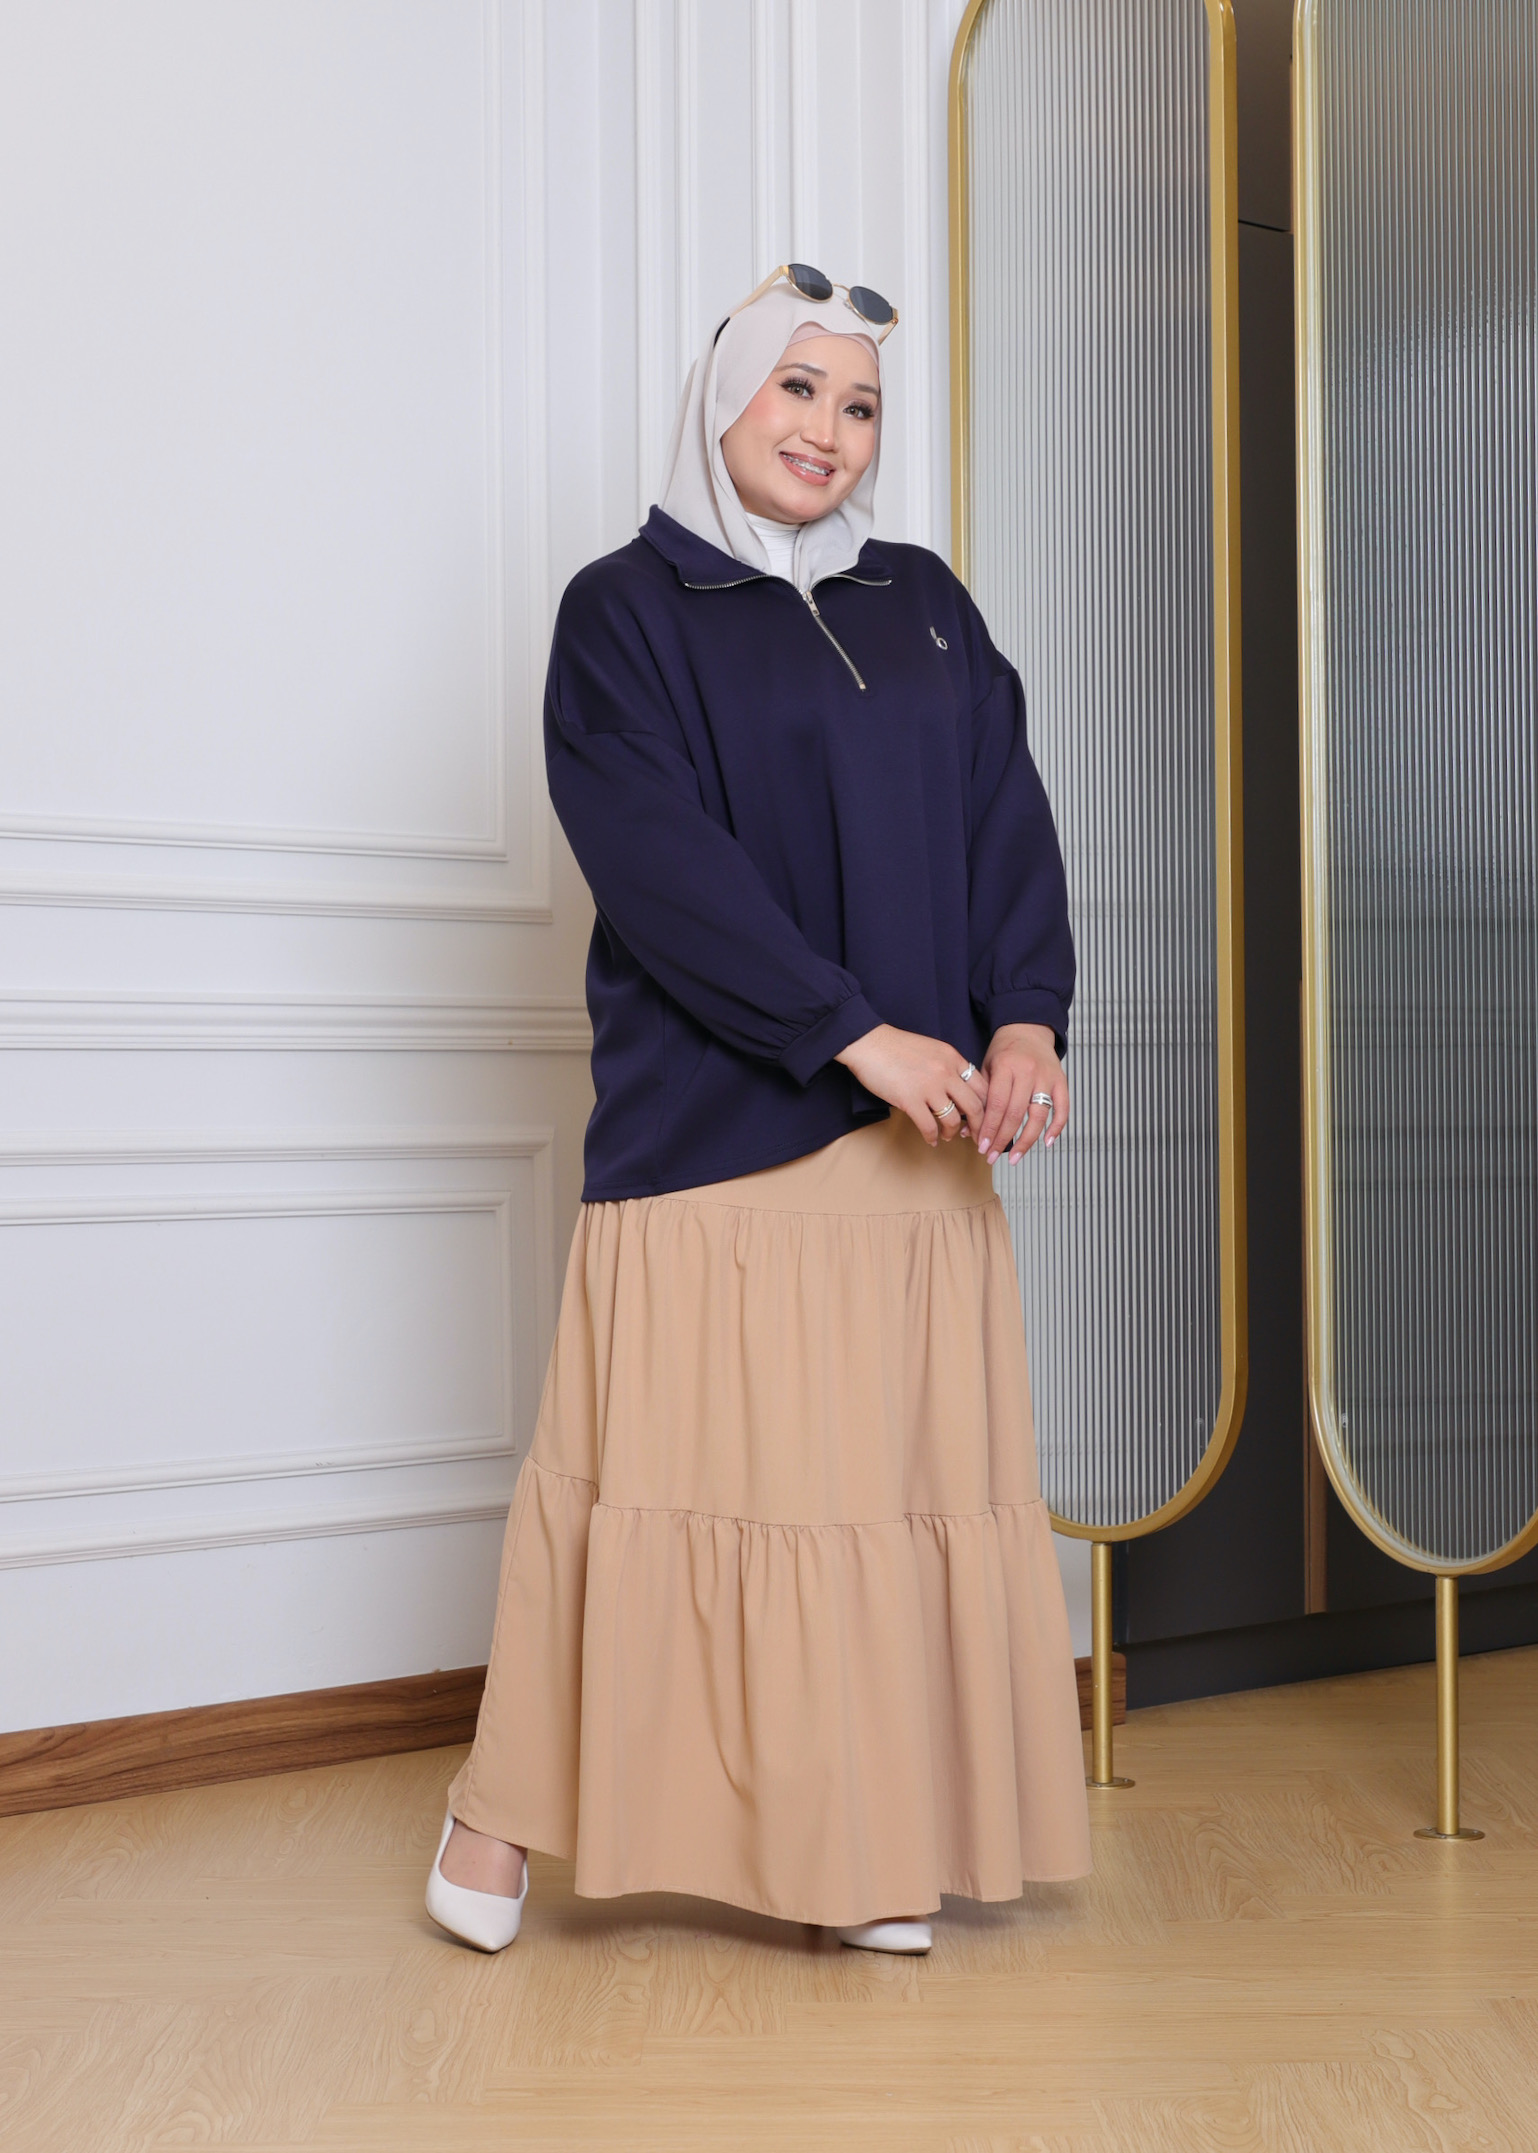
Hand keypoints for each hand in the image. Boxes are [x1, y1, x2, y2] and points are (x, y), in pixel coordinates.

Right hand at [835, 1024, 988, 1146]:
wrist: (869, 1043)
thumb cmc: (895, 1047)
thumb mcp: (932, 1049)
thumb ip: (948, 1067)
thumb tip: (957, 1090)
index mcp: (953, 1058)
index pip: (982, 1086)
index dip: (986, 1106)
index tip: (982, 1117)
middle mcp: (946, 1072)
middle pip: (975, 1106)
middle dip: (978, 1126)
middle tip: (976, 1137)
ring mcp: (929, 1087)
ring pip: (954, 1119)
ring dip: (952, 1132)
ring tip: (947, 1136)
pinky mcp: (910, 1100)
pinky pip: (929, 1126)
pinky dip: (932, 1137)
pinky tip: (931, 1140)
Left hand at [976, 1023, 1068, 1162]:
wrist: (1028, 1029)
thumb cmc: (1004, 1050)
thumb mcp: (986, 1066)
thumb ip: (980, 1097)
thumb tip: (967, 1130)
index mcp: (1005, 1067)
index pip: (997, 1105)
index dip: (989, 1129)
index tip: (982, 1146)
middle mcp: (1028, 1072)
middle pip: (1015, 1114)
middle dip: (1002, 1139)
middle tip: (992, 1156)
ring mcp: (1047, 1078)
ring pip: (1038, 1116)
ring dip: (1026, 1141)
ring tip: (1014, 1158)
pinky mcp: (1061, 1081)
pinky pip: (1062, 1109)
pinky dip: (1056, 1127)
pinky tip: (1046, 1143)